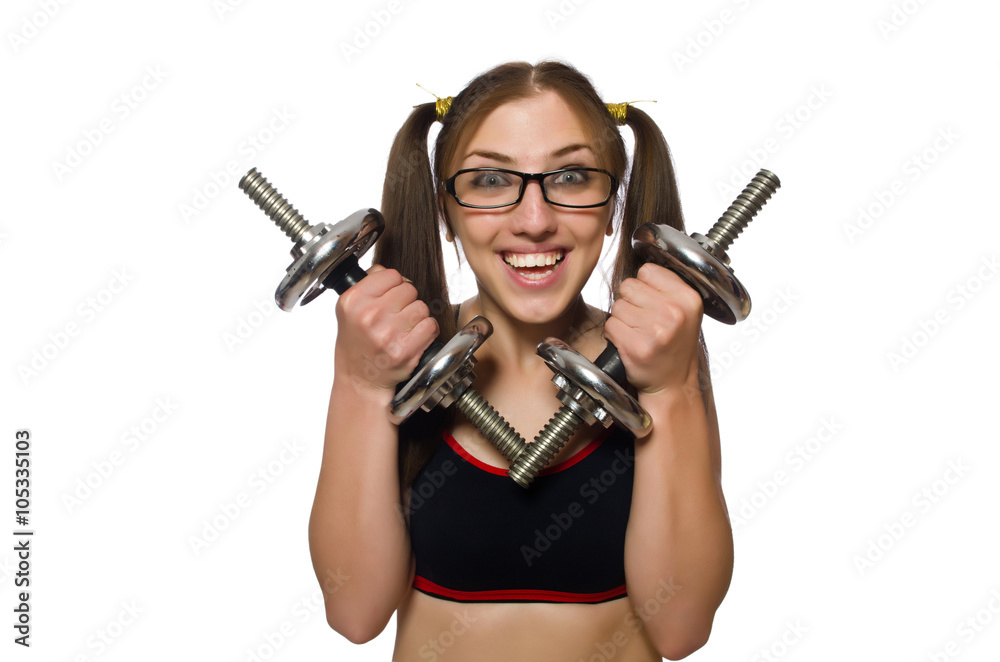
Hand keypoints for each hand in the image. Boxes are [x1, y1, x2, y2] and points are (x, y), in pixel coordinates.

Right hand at [333, 265, 438, 394]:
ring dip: (417, 317)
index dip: (394, 285)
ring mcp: (387, 334)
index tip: (388, 298)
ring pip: (422, 307)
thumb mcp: (350, 308)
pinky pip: (430, 325)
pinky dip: (426, 331)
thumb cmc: (357, 342)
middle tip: (395, 316)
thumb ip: (369, 283)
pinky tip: (413, 338)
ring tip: (402, 329)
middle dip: (406, 301)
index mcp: (353, 300)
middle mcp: (369, 315)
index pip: (391, 274)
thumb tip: (392, 272)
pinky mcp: (405, 351)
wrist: (360, 378)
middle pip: (409, 289)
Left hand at [604, 263, 703, 395]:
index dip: (644, 286)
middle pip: (629, 286)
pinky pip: (610, 325)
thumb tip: (640, 254)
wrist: (672, 383)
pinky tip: (630, 343)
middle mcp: (675, 312)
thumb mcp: (685, 310)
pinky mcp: (637, 347)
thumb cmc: (674, 344)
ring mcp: (656, 331)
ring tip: (638, 333)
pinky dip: (614, 334)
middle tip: (644, 321)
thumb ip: (666, 285)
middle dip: (631, 302)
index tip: (652, 303)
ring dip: (621, 320)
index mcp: (688, 298)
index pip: (647, 271)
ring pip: (618, 306)